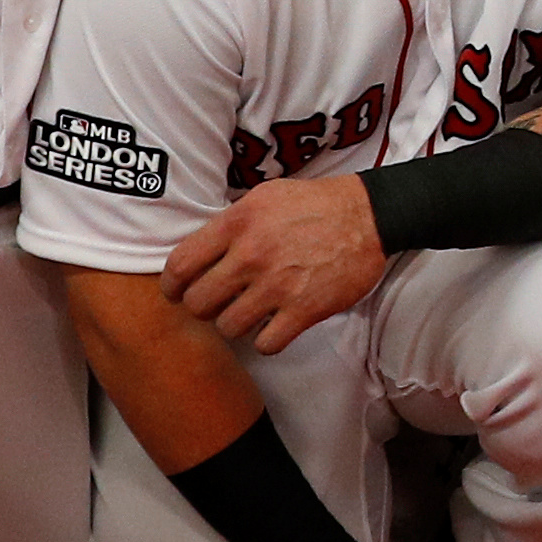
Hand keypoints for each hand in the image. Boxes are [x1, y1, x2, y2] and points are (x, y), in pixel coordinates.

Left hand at [168, 172, 390, 351]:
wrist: (369, 216)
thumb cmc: (314, 204)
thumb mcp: (264, 197)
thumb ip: (229, 223)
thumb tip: (199, 249)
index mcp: (237, 224)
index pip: (179, 266)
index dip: (172, 285)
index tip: (177, 291)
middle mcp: (251, 255)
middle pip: (198, 303)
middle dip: (203, 307)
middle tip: (218, 303)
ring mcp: (277, 285)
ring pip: (228, 328)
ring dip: (235, 325)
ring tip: (248, 314)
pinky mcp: (304, 310)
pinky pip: (265, 344)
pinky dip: (267, 340)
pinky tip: (274, 326)